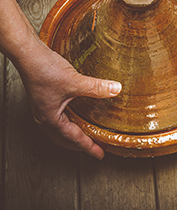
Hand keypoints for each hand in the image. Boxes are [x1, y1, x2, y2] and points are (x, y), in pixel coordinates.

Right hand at [20, 40, 121, 159]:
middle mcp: (45, 117)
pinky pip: (56, 117)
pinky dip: (67, 121)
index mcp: (51, 119)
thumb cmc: (44, 70)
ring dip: (72, 134)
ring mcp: (42, 108)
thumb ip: (96, 87)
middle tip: (95, 148)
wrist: (28, 55)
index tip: (100, 154)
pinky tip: (74, 113)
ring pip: (58, 129)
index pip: (73, 139)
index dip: (89, 147)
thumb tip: (115, 89)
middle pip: (63, 139)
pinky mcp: (43, 98)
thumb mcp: (75, 81)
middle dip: (80, 145)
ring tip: (85, 134)